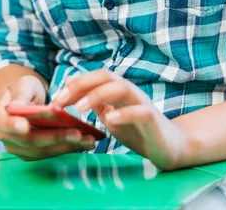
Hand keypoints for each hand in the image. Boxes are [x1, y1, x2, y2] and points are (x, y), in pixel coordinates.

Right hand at [0, 75, 95, 160]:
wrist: (24, 100)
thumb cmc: (23, 90)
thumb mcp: (22, 85)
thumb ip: (21, 94)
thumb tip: (17, 104)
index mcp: (1, 119)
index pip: (6, 125)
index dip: (14, 127)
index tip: (25, 127)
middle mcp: (8, 138)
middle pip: (31, 141)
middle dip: (55, 138)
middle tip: (77, 133)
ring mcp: (21, 149)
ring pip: (44, 151)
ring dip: (66, 146)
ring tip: (87, 139)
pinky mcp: (34, 153)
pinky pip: (51, 153)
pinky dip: (68, 148)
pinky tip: (84, 142)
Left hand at [53, 69, 189, 169]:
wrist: (169, 148)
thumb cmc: (138, 131)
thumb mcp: (111, 117)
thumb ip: (95, 103)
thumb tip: (71, 87)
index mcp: (119, 91)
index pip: (96, 78)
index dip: (76, 83)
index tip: (56, 97)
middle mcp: (130, 91)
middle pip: (106, 77)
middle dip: (82, 85)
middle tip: (62, 101)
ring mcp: (143, 103)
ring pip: (121, 88)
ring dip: (98, 95)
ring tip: (80, 108)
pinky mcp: (153, 119)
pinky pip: (140, 111)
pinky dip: (124, 113)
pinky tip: (109, 121)